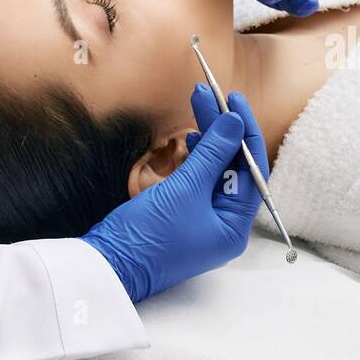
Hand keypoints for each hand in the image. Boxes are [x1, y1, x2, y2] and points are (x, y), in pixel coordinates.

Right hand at [82, 86, 268, 301]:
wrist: (107, 265)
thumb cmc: (148, 235)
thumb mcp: (184, 189)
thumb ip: (212, 154)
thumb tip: (235, 124)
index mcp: (234, 226)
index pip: (252, 170)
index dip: (244, 132)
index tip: (234, 100)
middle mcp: (223, 225)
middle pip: (232, 168)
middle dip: (221, 130)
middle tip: (208, 95)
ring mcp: (201, 222)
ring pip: (213, 171)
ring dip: (207, 140)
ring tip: (198, 106)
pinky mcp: (181, 217)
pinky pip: (196, 182)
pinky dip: (194, 159)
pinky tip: (190, 139)